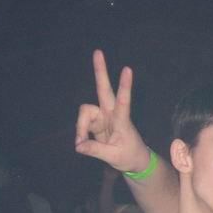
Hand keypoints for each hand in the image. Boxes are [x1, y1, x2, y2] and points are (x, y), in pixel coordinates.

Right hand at [75, 50, 150, 173]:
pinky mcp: (96, 122)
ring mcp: (103, 116)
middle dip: (100, 71)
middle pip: (103, 89)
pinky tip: (82, 144)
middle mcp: (112, 114)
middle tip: (98, 51)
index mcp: (122, 120)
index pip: (123, 101)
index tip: (127, 69)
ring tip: (80, 144)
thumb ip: (95, 150)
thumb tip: (78, 145)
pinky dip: (80, 133)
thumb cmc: (129, 156)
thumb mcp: (114, 157)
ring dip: (80, 127)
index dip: (124, 86)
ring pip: (85, 112)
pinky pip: (82, 124)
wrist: (134, 161)